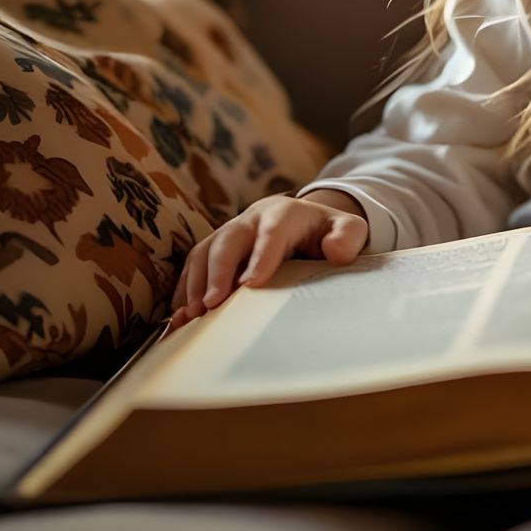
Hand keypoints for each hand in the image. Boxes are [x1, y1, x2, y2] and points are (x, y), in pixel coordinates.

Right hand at [168, 192, 368, 329]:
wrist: (304, 222)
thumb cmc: (326, 231)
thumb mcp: (348, 229)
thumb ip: (347, 236)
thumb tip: (335, 252)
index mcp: (284, 214)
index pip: (271, 234)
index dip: (260, 257)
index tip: (251, 285)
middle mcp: (251, 220)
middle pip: (228, 240)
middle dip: (218, 272)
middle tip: (212, 304)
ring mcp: (229, 233)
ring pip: (204, 252)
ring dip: (195, 283)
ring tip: (192, 315)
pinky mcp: (214, 249)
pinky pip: (192, 266)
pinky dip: (184, 290)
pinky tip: (181, 316)